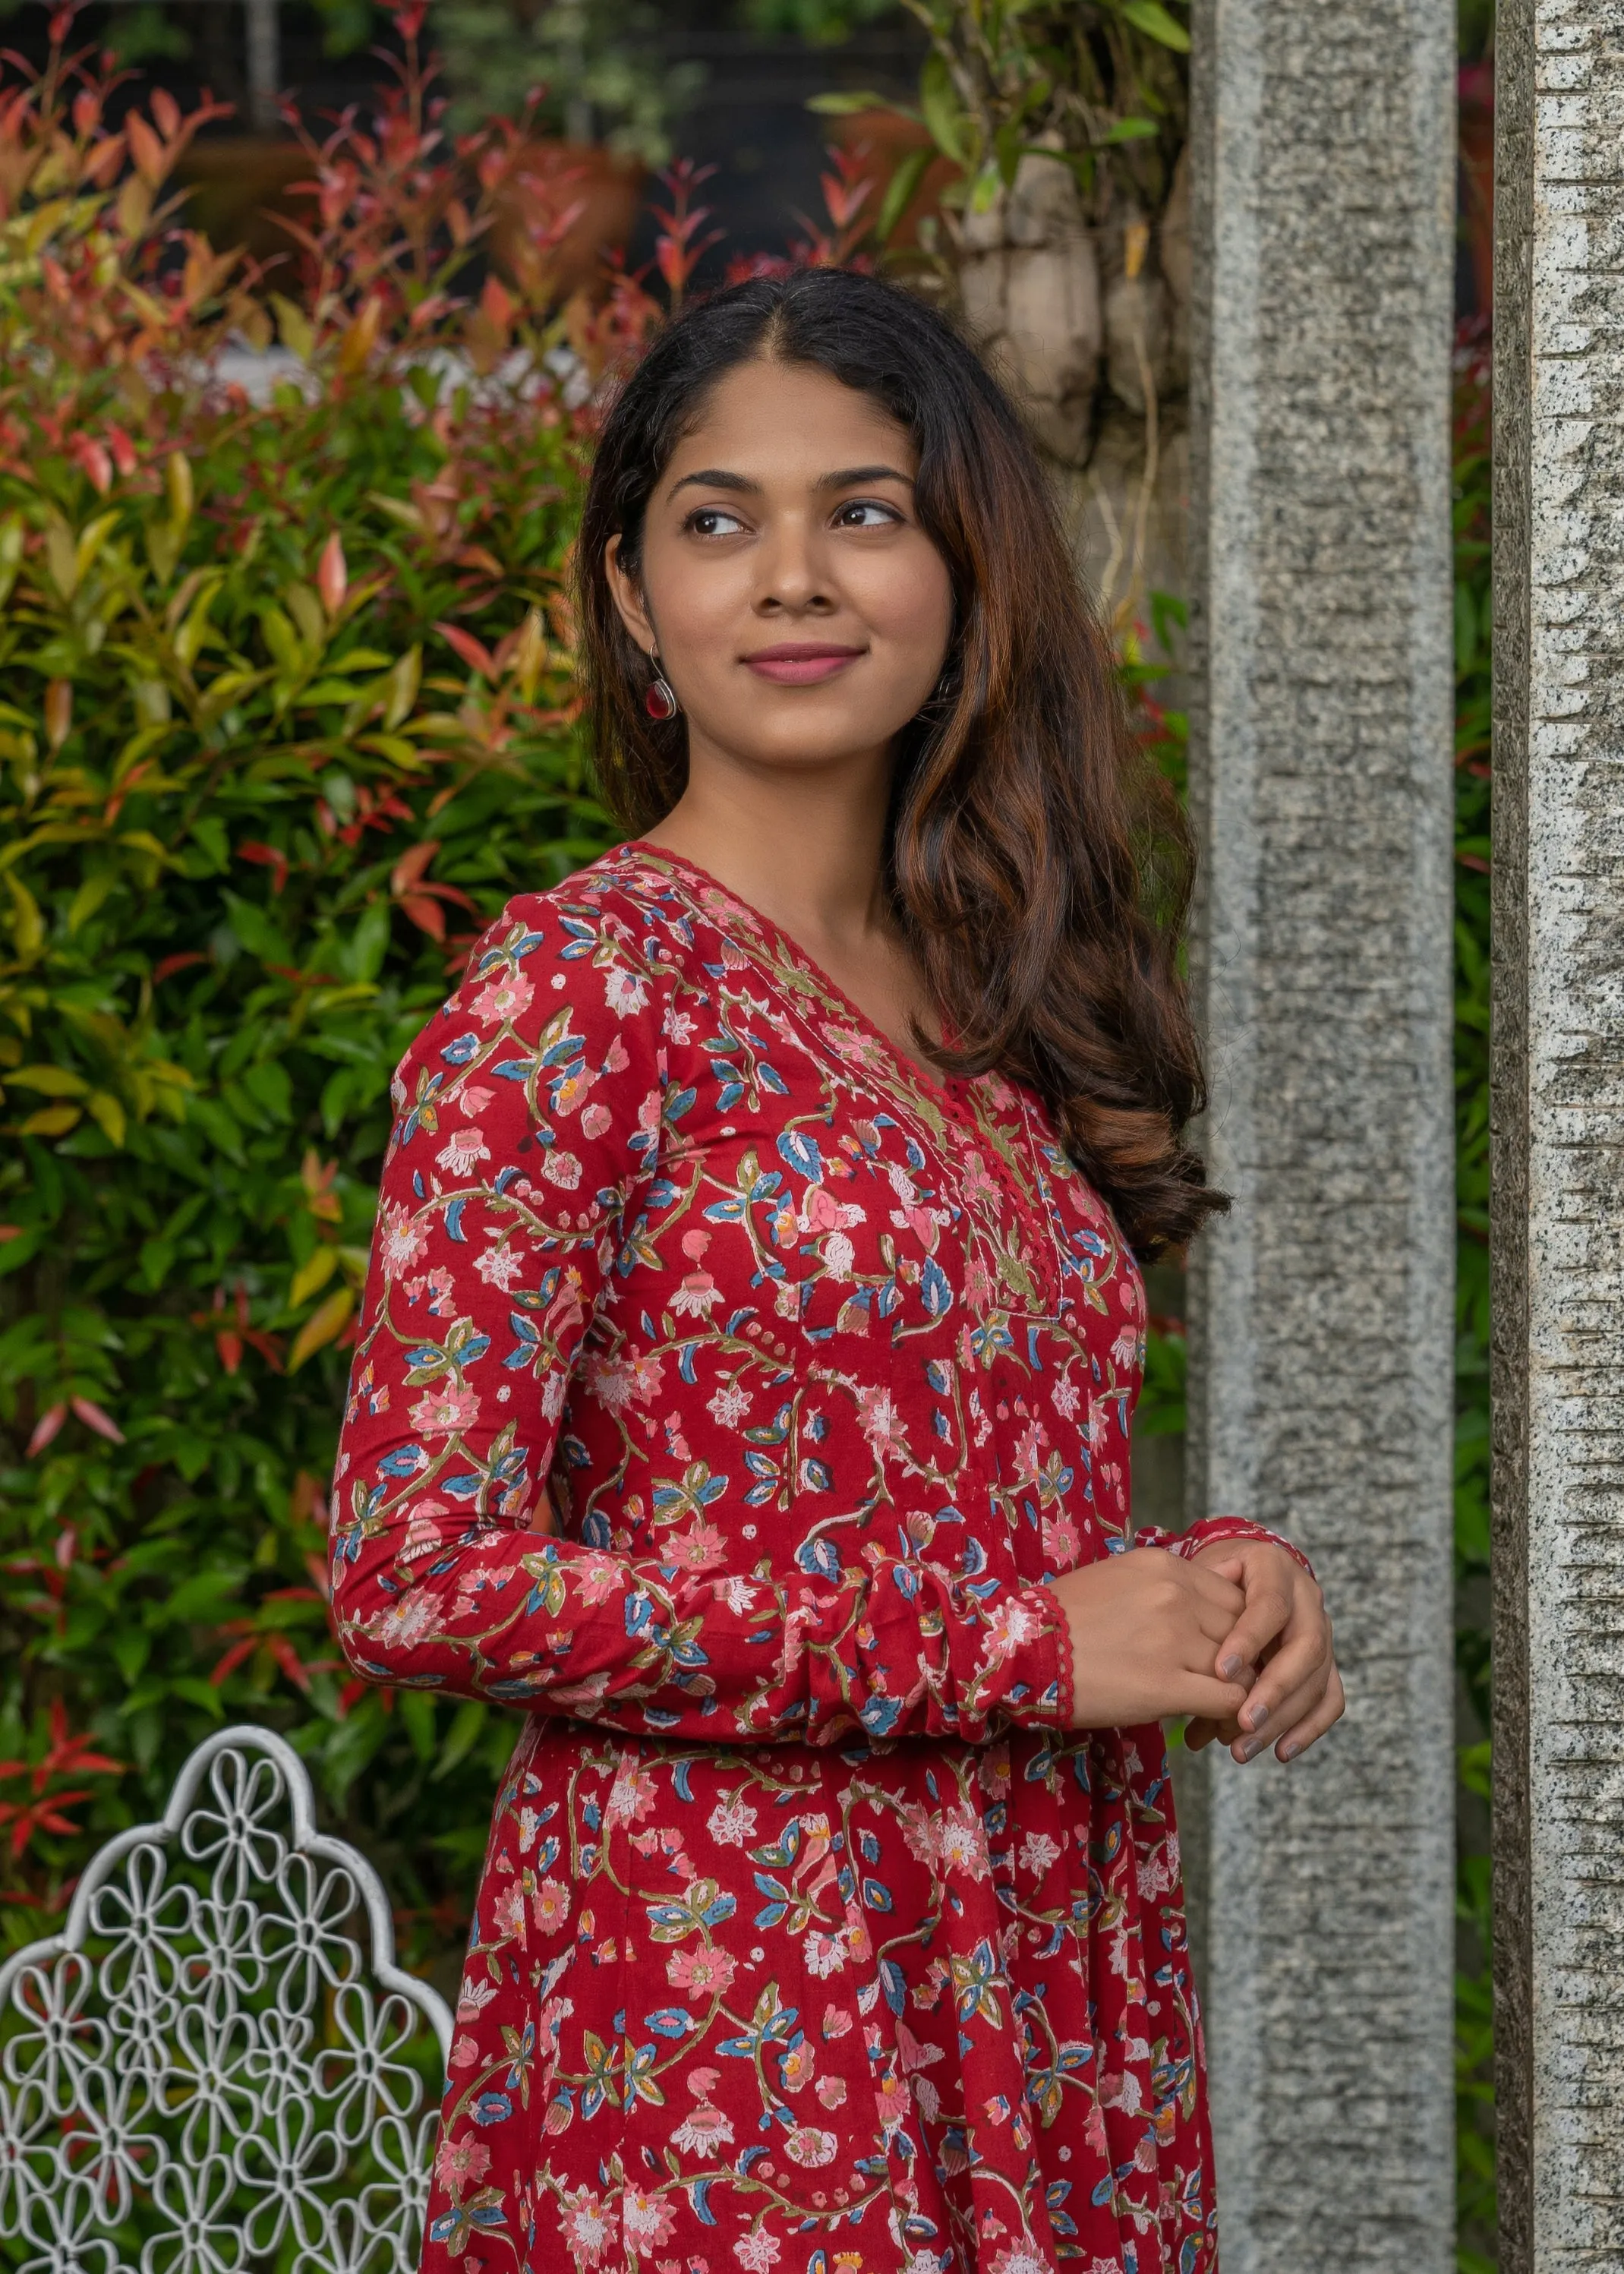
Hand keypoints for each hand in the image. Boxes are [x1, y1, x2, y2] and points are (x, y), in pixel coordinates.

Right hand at [1048, 1548, 1250, 1729]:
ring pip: (1242, 1668)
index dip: (1239, 1629)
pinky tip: (1213, 1725)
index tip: (1229, 1653)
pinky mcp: (1164, 1685)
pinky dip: (1230, 1715)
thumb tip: (1199, 1615)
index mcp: (1164, 1565)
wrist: (1019, 1652)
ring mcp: (1172, 1639)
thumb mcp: (1117, 1580)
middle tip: (1234, 1687)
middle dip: (1246, 1661)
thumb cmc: (1062, 1620)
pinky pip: (1227, 1699)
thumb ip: (1164, 1590)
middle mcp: (1175, 1595)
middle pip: (1245, 1630)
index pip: (1234, 1595)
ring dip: (1240, 1693)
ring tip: (1225, 1712)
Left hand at [1183, 1535, 1343, 1765]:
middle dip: (1274, 1688)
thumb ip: (1198, 1611)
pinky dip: (1307, 1729)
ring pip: (1317, 1678)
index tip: (1220, 1672)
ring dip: (1283, 1718)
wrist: (1232, 1573)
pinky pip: (1330, 1699)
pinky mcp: (1326, 1662)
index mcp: (1273, 1568)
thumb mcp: (1196, 1580)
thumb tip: (1193, 1670)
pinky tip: (1280, 1751)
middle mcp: (1306, 1598)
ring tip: (1244, 1747)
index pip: (1269, 1605)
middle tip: (1243, 1721)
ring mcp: (1321, 1630)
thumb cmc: (1206, 1581)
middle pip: (1306, 1645)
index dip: (1249, 1639)